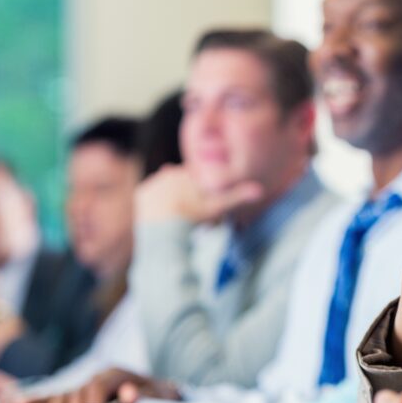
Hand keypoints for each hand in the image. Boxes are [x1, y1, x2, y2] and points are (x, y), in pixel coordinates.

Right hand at [25, 368, 179, 402]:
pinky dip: (38, 401)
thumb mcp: (156, 395)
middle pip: (80, 394)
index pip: (100, 385)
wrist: (156, 392)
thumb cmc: (156, 397)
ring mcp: (85, 387)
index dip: (94, 402)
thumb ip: (143, 396)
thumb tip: (132, 396)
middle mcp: (98, 378)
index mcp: (116, 375)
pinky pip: (54, 398)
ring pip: (64, 397)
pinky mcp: (76, 397)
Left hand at [136, 165, 263, 223]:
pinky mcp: (141, 193)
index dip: (203, 195)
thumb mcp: (218, 207)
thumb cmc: (194, 218)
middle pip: (181, 185)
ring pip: (166, 190)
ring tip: (178, 218)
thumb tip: (260, 190)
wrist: (165, 229)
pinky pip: (150, 197)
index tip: (204, 208)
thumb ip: (237, 197)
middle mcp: (168, 173)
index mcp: (187, 173)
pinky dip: (156, 205)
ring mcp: (154, 182)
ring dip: (171, 200)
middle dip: (187, 197)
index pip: (197, 181)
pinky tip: (164, 216)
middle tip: (192, 217)